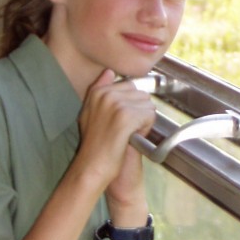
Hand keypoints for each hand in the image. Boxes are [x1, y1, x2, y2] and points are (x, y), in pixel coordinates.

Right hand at [76, 69, 154, 200]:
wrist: (92, 167)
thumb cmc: (94, 145)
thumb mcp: (89, 113)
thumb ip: (98, 90)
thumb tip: (109, 71)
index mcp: (97, 91)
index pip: (131, 86)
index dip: (131, 105)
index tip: (121, 121)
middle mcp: (106, 94)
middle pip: (141, 95)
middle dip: (139, 112)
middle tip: (124, 130)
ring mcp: (116, 104)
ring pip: (148, 105)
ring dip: (143, 121)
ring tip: (127, 134)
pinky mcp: (125, 116)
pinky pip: (150, 116)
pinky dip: (145, 129)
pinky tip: (132, 138)